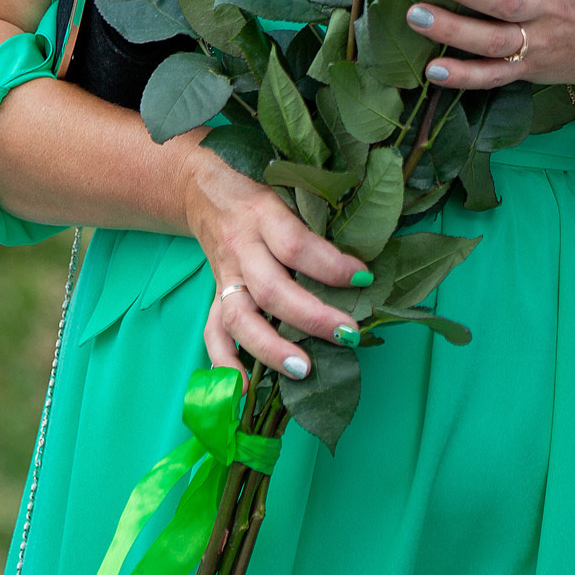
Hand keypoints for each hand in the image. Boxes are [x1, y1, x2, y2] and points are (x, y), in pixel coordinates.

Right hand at [179, 140, 372, 379]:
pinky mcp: (213, 295)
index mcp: (263, 215)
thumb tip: (373, 250)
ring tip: (304, 369)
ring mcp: (224, 276)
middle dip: (310, 317)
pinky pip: (213, 333)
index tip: (365, 277)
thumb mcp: (290, 185)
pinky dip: (226, 363)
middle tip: (348, 334)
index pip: (296, 244)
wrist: (202, 187)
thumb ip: (321, 216)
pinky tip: (245, 388)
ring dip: (270, 348)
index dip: (330, 265)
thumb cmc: (261, 187)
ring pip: (238, 318)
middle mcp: (241, 248)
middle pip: (271, 289)